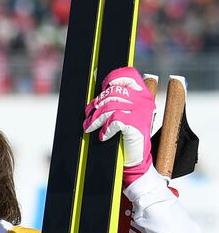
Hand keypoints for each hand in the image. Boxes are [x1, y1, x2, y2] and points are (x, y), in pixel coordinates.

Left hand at [84, 67, 154, 185]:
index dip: (113, 78)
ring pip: (109, 107)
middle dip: (96, 106)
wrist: (136, 158)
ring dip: (96, 119)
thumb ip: (115, 100)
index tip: (104, 87)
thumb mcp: (123, 113)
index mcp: (142, 94)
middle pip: (112, 93)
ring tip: (90, 127)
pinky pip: (114, 121)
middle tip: (89, 117)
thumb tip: (96, 90)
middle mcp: (144, 100)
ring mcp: (141, 112)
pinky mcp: (136, 125)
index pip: (128, 75)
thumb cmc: (127, 134)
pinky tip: (104, 135)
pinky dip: (105, 129)